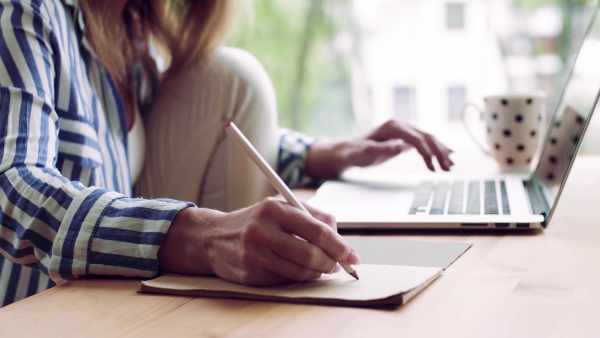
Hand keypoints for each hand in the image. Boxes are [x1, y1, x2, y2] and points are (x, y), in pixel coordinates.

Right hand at [157, 198, 359, 285]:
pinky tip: (297, 270)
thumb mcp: (281, 207)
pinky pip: (285, 280)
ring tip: (319, 267)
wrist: (213, 238)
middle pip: (310, 253)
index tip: (352, 255)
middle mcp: (262, 230)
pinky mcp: (249, 274)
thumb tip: (342, 242)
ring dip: (316, 272)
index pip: (316, 229)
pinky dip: (297, 278)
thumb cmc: (256, 221)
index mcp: (274, 209)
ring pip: (300, 271)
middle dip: (331, 263)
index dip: (339, 245)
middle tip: (338, 265)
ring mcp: (254, 254)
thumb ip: (314, 217)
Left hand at [305, 119, 453, 178]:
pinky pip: (425, 142)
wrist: (349, 150)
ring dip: (442, 152)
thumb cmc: (355, 152)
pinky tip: (449, 155)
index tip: (433, 169)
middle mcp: (401, 124)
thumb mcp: (365, 153)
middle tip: (448, 169)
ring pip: (429, 139)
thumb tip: (400, 146)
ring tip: (451, 166)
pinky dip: (437, 149)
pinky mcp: (406, 137)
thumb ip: (382, 149)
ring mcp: (405, 130)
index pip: (417, 139)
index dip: (427, 154)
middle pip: (427, 137)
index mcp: (393, 125)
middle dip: (440, 153)